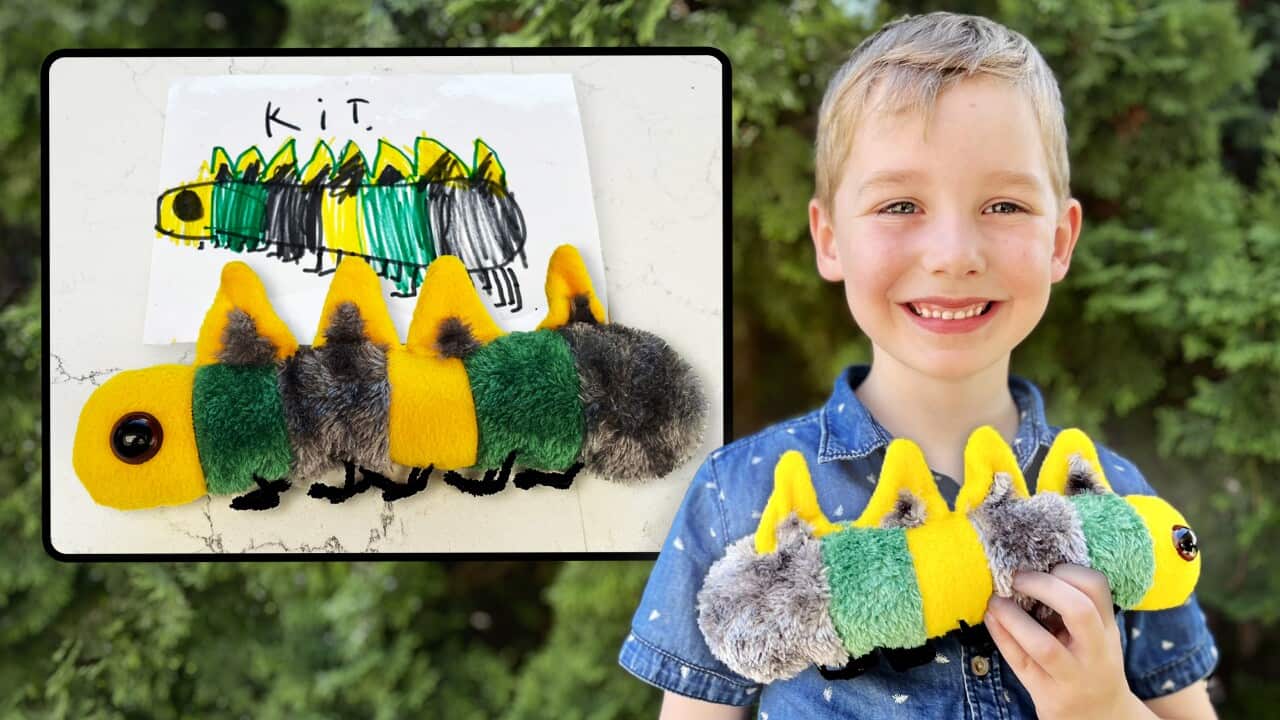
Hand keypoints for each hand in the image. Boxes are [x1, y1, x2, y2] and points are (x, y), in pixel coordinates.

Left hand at [984, 565, 1146, 719]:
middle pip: (1078, 611)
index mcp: (1107, 629)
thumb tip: (1031, 566)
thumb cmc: (1091, 663)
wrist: (1100, 717)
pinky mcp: (1047, 695)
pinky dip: (1001, 636)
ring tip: (996, 600)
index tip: (1047, 568)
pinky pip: (1020, 663)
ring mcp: (1071, 677)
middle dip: (1044, 586)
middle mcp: (1094, 652)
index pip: (1097, 588)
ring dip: (1013, 617)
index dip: (1069, 570)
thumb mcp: (1097, 635)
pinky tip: (991, 618)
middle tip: (1018, 578)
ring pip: (1044, 646)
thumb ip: (1076, 607)